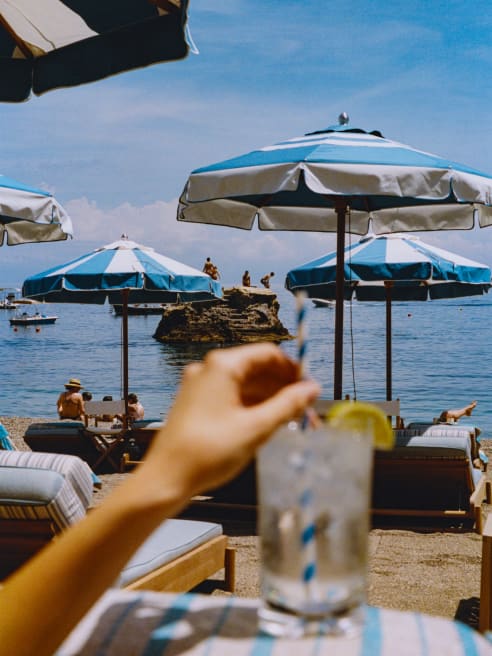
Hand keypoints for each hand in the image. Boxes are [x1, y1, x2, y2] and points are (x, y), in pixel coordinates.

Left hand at [143, 343, 319, 498]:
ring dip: (270, 399)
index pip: (268, 354)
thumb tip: (311, 390)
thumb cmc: (208, 452)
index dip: (293, 369)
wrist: (166, 479)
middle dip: (283, 386)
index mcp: (222, 366)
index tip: (311, 387)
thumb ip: (287, 405)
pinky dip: (253, 407)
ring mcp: (201, 386)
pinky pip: (232, 397)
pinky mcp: (197, 403)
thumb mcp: (256, 428)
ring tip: (293, 419)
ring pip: (246, 385)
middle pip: (257, 368)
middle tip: (307, 408)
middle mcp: (210, 369)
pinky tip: (269, 423)